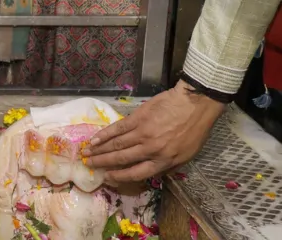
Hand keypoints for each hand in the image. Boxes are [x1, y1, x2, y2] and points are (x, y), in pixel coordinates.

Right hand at [82, 81, 224, 182]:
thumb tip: (153, 173)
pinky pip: (117, 128)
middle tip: (89, 165)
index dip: (119, 177)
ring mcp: (142, 133)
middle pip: (121, 158)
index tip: (107, 178)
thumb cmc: (194, 130)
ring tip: (86, 153)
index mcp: (163, 161)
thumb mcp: (187, 155)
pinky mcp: (137, 118)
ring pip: (116, 144)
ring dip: (99, 150)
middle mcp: (149, 149)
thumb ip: (168, 166)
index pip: (136, 173)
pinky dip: (105, 134)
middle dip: (103, 163)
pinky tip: (95, 139)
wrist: (194, 104)